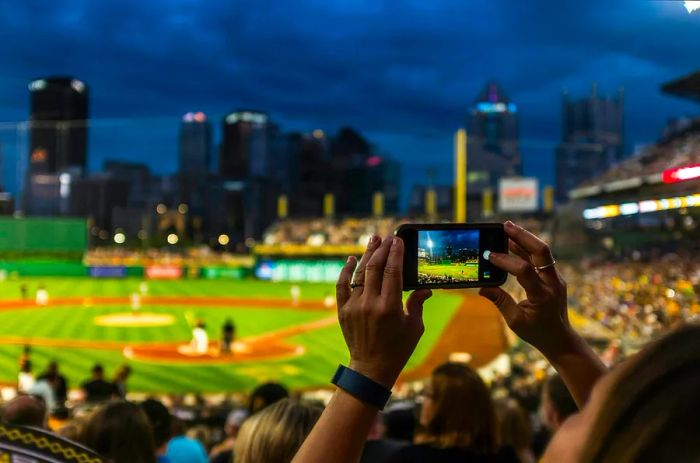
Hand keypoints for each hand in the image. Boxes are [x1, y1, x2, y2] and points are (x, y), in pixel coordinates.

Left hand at [336, 235, 431, 387]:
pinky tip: (351, 259)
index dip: (395, 253)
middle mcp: (370, 304)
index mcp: (389, 307)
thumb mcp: (414, 327)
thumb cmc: (398, 348)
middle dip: (381, 249)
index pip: (393, 272)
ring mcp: (354, 307)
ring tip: (373, 240)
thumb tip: (425, 289)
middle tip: (386, 237)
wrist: (371, 368)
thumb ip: (418, 304)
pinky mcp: (343, 311)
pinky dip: (345, 271)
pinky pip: (341, 286)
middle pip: (375, 268)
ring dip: (366, 255)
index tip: (398, 240)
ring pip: (359, 274)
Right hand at [479, 221, 572, 356]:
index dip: (506, 261)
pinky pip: (541, 258)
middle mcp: (552, 283)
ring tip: (507, 228)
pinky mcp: (553, 277)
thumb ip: (500, 301)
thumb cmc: (537, 332)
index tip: (489, 256)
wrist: (560, 338)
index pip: (524, 270)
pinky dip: (527, 249)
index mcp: (542, 296)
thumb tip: (482, 288)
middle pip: (541, 251)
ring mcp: (555, 278)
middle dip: (523, 236)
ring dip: (525, 239)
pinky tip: (513, 242)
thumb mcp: (515, 321)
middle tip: (505, 225)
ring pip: (542, 251)